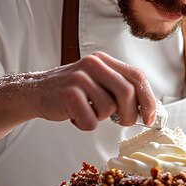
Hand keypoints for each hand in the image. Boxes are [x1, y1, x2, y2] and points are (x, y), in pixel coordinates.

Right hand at [28, 51, 155, 130]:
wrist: (35, 92)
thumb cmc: (70, 91)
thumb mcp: (96, 81)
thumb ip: (118, 88)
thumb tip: (146, 109)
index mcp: (104, 61)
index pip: (137, 76)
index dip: (148, 99)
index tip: (150, 117)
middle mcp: (94, 65)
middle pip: (127, 92)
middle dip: (130, 114)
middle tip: (124, 122)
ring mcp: (80, 78)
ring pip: (109, 109)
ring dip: (101, 119)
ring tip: (87, 112)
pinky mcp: (69, 94)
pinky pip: (91, 121)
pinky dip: (85, 125)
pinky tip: (74, 116)